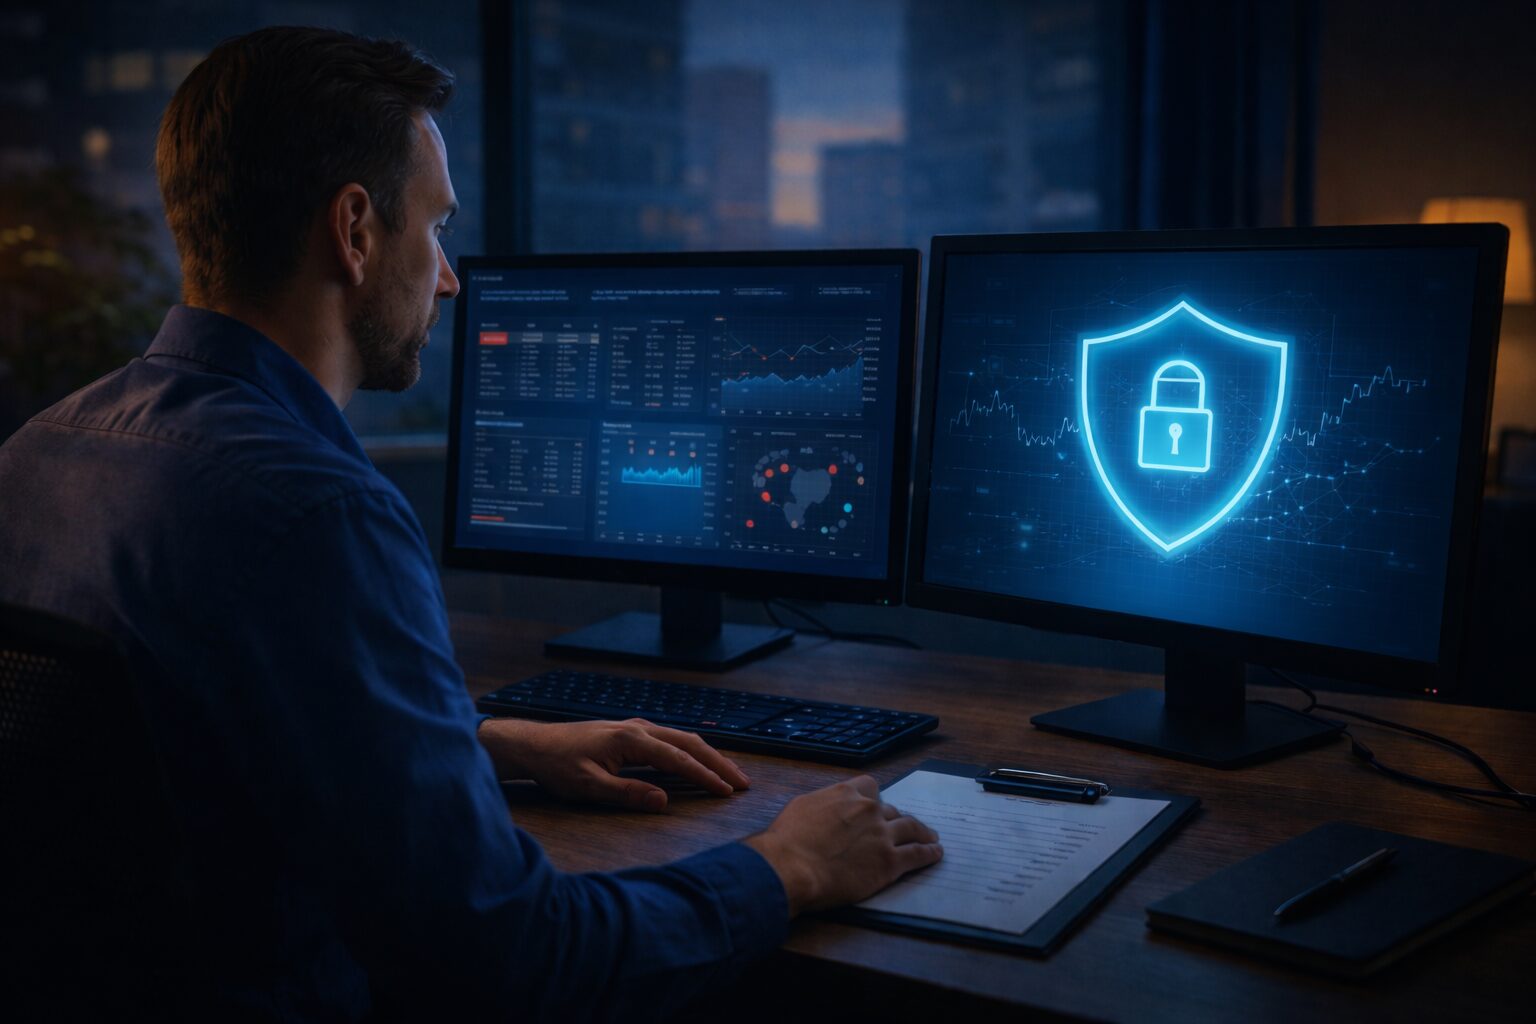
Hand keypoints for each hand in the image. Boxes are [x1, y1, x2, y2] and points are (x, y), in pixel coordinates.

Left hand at [477, 717, 749, 811]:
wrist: (533, 745)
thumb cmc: (557, 766)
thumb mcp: (589, 787)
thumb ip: (628, 793)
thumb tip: (664, 800)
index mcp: (631, 739)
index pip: (679, 759)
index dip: (705, 776)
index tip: (728, 792)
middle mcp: (638, 728)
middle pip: (689, 742)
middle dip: (718, 762)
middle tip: (742, 782)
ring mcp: (634, 728)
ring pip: (681, 738)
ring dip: (707, 755)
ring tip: (728, 773)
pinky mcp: (629, 733)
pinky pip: (668, 740)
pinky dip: (690, 751)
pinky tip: (695, 762)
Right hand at [743, 775, 941, 916]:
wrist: (792, 867)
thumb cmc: (787, 840)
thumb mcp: (801, 808)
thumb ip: (822, 805)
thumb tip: (826, 811)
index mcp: (846, 794)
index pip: (871, 787)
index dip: (875, 799)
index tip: (877, 807)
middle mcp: (869, 810)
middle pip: (892, 811)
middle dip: (897, 820)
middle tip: (905, 827)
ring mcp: (882, 836)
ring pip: (912, 829)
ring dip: (923, 832)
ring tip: (931, 837)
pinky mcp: (890, 863)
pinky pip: (918, 854)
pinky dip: (929, 853)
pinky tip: (935, 853)